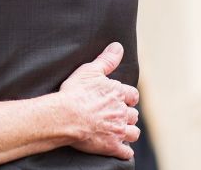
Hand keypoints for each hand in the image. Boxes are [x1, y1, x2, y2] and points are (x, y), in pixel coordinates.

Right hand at [59, 42, 139, 159]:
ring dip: (128, 132)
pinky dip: (124, 151)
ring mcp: (118, 130)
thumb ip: (106, 60)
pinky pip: (126, 152)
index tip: (122, 99)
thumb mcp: (89, 71)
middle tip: (116, 115)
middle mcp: (122, 112)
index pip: (132, 95)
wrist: (66, 116)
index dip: (128, 97)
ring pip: (133, 133)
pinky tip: (118, 148)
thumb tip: (118, 47)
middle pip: (133, 115)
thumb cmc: (75, 92)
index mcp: (118, 93)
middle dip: (126, 115)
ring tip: (118, 131)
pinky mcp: (112, 146)